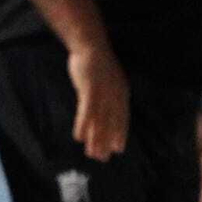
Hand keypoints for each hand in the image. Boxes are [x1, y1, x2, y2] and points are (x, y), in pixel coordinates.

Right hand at [68, 45, 129, 161]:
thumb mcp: (106, 79)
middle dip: (106, 141)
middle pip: (111, 123)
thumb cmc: (95, 61)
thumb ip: (106, 95)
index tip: (118, 149)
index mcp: (121, 92)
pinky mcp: (90, 89)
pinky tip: (79, 137)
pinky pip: (87, 111)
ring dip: (95, 139)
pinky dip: (83, 125)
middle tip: (102, 158)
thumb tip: (103, 109)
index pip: (122, 117)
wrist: (89, 43)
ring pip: (100, 121)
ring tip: (91, 154)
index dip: (120, 133)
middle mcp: (115, 95)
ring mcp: (103, 92)